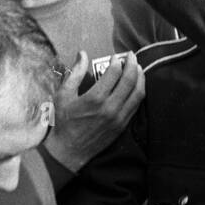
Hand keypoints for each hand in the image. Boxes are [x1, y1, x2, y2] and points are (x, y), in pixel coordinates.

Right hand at [43, 51, 144, 172]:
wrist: (69, 151)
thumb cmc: (63, 122)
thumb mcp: (63, 95)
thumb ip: (75, 73)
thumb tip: (82, 54)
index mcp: (94, 99)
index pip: (113, 73)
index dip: (117, 61)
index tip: (117, 56)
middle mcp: (110, 107)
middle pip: (129, 80)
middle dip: (133, 64)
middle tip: (132, 56)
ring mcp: (119, 117)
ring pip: (138, 92)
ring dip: (140, 77)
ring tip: (138, 67)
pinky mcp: (123, 124)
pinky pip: (137, 104)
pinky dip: (139, 92)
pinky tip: (138, 84)